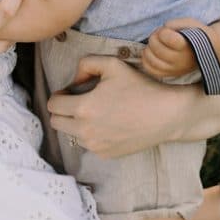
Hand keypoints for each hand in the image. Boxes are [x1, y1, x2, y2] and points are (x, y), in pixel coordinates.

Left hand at [46, 54, 189, 157]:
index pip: (53, 105)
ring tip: (96, 113)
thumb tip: (74, 80)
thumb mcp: (112, 64)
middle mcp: (85, 131)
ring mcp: (95, 146)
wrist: (166, 115)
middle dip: (62, 111)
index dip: (59, 95)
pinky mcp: (105, 155)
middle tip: (78, 102)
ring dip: (76, 124)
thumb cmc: (141, 88)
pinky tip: (108, 125)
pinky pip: (88, 145)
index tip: (70, 92)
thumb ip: (86, 64)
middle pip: (56, 123)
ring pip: (71, 135)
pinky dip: (92, 135)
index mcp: (84, 108)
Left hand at [142, 17, 209, 78]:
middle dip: (154, 37)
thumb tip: (164, 27)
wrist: (207, 50)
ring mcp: (173, 69)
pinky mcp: (168, 74)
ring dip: (149, 48)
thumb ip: (177, 23)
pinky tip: (151, 53)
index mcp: (186, 46)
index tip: (167, 31)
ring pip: (150, 58)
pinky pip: (149, 69)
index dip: (162, 32)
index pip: (166, 37)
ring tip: (157, 44)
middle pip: (155, 47)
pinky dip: (146, 59)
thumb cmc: (196, 34)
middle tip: (161, 35)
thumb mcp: (190, 23)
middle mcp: (180, 60)